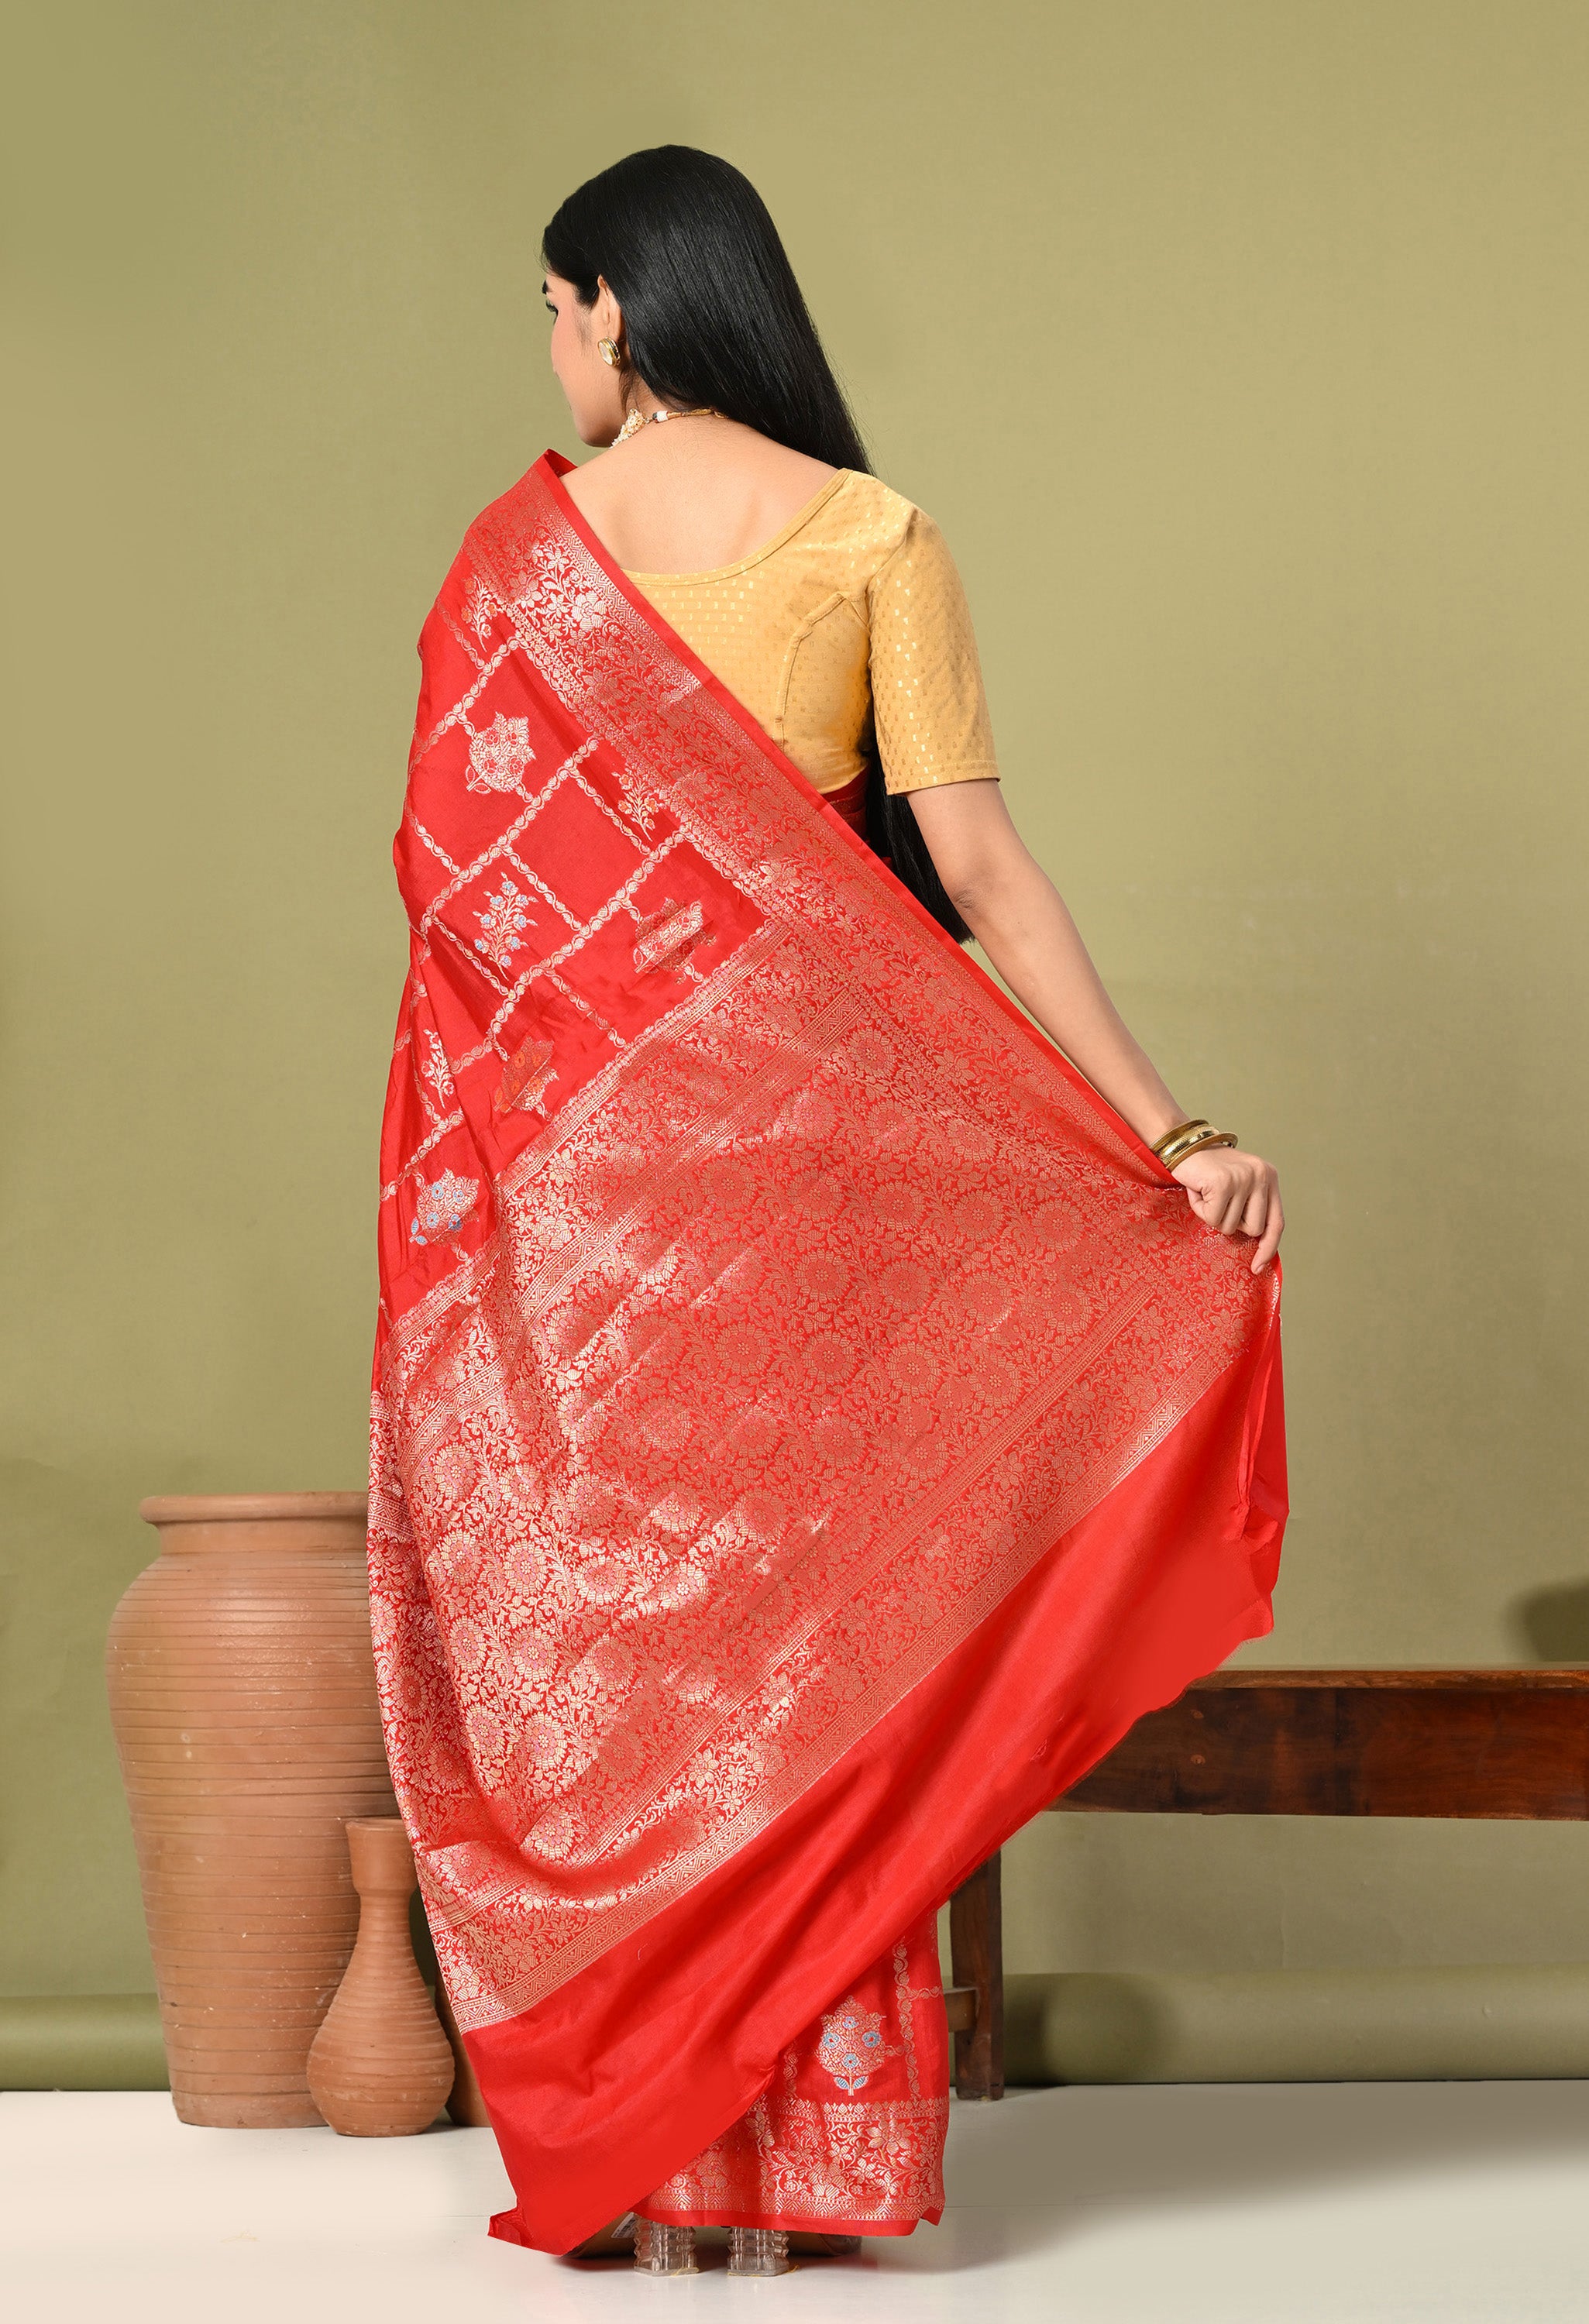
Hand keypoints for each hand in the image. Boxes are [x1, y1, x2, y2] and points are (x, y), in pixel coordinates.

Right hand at [1170, 1146, 1283, 1272]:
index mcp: (1270, 1177)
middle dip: (1231, 1223)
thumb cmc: (1208, 1172)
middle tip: (1218, 1202)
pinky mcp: (1224, 1183)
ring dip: (1212, 1215)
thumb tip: (1260, 1246)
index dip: (1268, 1247)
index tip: (1258, 1267)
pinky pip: (1213, 1218)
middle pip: (1253, 1229)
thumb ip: (1252, 1207)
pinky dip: (1200, 1210)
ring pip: (1230, 1226)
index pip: (1277, 1222)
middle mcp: (1262, 1176)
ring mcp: (1244, 1178)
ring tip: (1207, 1193)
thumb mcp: (1239, 1187)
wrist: (1183, 1146)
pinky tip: (1198, 1191)